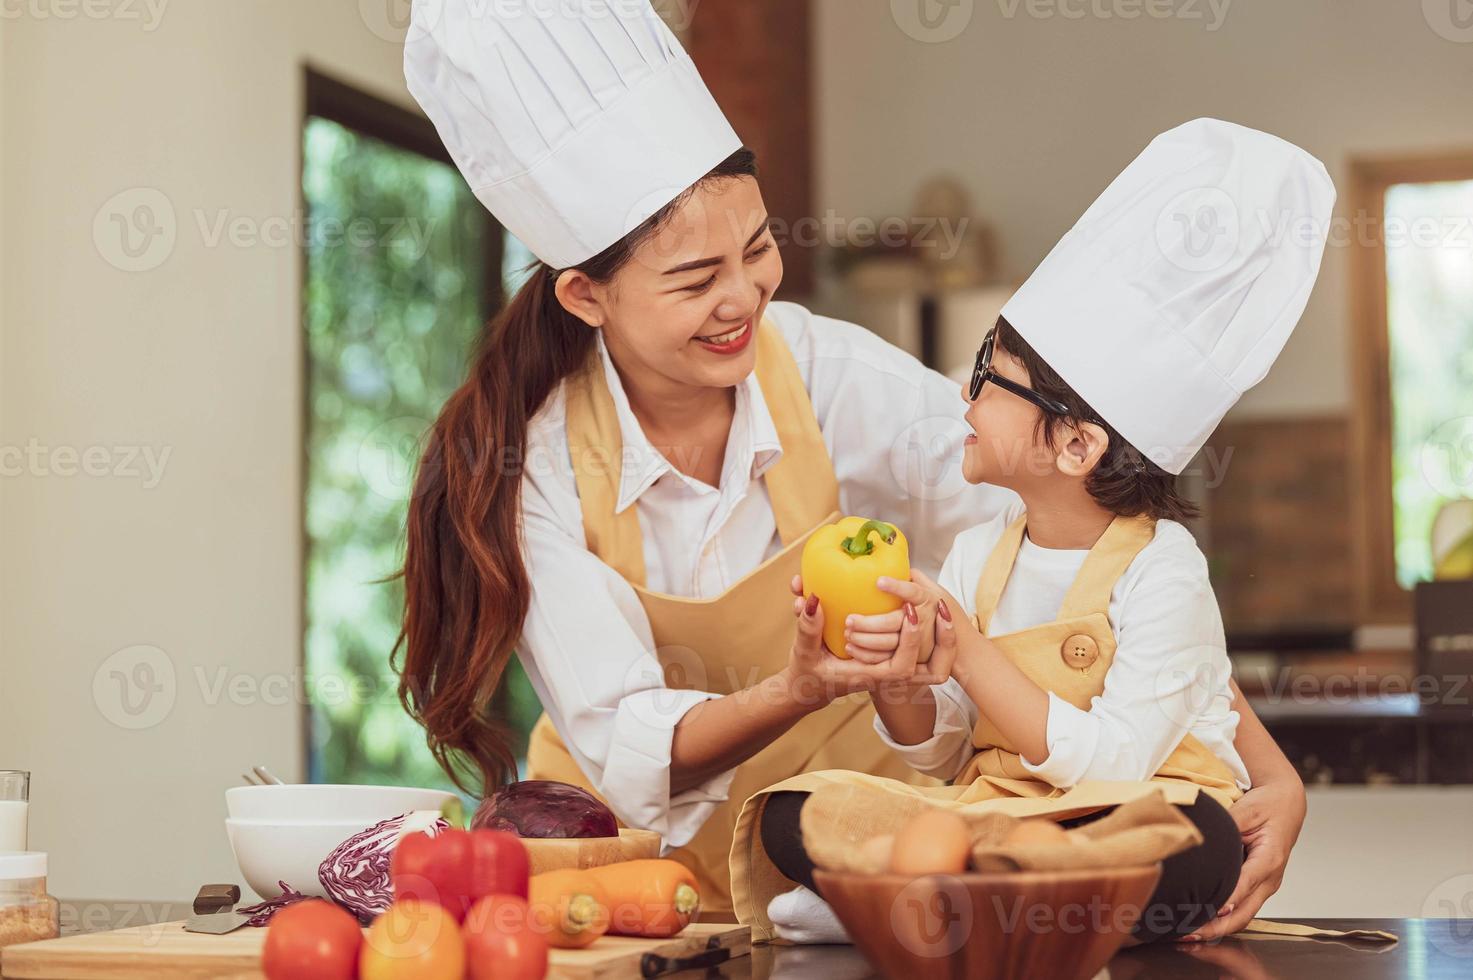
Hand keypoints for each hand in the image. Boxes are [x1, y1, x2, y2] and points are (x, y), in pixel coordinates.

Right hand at [784, 578, 951, 706]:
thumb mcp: (802, 649)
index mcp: (867, 676)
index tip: (909, 611)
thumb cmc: (806, 670)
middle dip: (937, 639)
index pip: (901, 668)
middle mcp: (884, 675)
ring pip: (929, 664)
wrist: (809, 688)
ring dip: (941, 639)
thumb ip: (807, 627)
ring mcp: (889, 669)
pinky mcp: (890, 660)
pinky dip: (931, 639)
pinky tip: (930, 612)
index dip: (909, 641)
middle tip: (935, 605)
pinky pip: (921, 656)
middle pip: (926, 669)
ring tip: (942, 607)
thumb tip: (812, 599)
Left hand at [839, 569, 955, 664]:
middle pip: (895, 622)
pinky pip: (885, 660)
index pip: (914, 592)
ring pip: (889, 644)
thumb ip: (917, 579)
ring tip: (847, 631)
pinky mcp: (908, 661)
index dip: (897, 587)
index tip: (878, 581)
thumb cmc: (936, 613)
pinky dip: (865, 655)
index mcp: (928, 600)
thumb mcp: (934, 592)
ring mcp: (917, 643)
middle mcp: (924, 622)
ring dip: (865, 639)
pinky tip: (849, 647)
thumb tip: (898, 564)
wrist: (951, 646)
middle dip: (870, 623)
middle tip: (849, 619)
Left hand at [1182, 774, 1305, 941]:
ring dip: (1216, 930)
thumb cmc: (1267, 806)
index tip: (1209, 912)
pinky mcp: (1258, 888)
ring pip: (1241, 917)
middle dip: (1215, 928)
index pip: (1245, 884)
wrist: (1286, 806)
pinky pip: (1240, 910)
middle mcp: (1269, 879)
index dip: (1227, 900)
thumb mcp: (1246, 810)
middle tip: (1186, 934)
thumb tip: (1198, 837)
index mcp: (1269, 859)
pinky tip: (1198, 923)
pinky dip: (1220, 921)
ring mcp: (1265, 886)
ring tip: (1186, 936)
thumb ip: (1226, 826)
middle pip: (1243, 913)